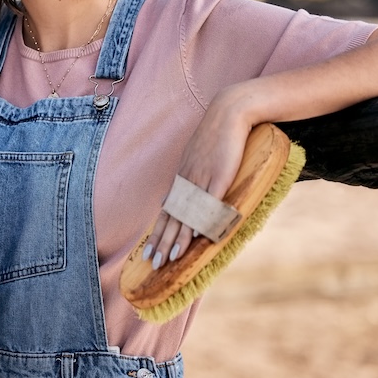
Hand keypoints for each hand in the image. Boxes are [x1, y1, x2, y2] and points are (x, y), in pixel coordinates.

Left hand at [143, 91, 251, 268]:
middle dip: (161, 242)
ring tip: (168, 259)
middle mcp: (187, 182)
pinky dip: (199, 222)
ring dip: (176, 239)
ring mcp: (200, 180)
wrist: (229, 114)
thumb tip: (182, 195)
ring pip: (185, 216)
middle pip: (171, 217)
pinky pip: (207, 205)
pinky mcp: (217, 178)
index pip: (167, 210)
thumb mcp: (200, 159)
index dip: (158, 232)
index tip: (149, 250)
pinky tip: (195, 237)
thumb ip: (192, 178)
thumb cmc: (217, 136)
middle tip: (152, 264)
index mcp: (183, 178)